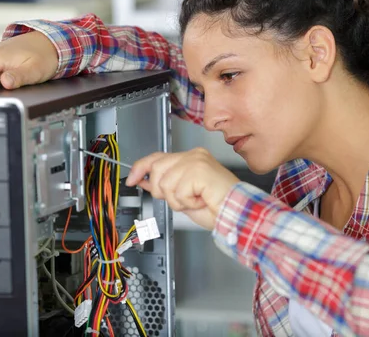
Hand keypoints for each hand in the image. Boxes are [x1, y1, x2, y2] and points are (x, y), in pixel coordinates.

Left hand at [125, 148, 239, 229]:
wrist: (236, 213)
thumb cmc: (217, 206)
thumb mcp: (183, 195)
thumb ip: (165, 184)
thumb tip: (143, 180)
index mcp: (191, 158)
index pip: (157, 157)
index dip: (141, 168)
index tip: (131, 179)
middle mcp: (194, 155)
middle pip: (157, 169)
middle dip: (163, 191)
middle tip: (182, 199)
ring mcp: (197, 161)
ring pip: (166, 183)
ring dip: (177, 200)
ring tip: (195, 200)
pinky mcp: (199, 171)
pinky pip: (178, 191)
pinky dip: (187, 202)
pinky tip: (200, 200)